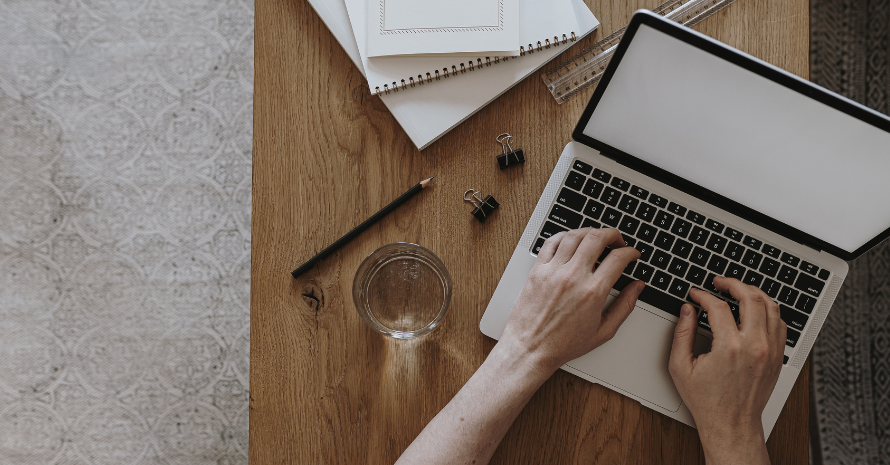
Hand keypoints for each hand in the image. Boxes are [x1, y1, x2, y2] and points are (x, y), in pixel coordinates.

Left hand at [499, 228, 644, 375]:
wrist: (531, 348)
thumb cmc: (563, 344)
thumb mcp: (604, 331)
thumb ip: (625, 306)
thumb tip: (637, 287)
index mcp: (592, 292)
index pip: (618, 258)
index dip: (630, 252)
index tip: (632, 254)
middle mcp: (573, 277)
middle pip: (597, 238)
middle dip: (613, 234)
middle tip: (617, 241)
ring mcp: (553, 271)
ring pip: (574, 235)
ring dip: (590, 232)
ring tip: (596, 238)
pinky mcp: (537, 270)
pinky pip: (551, 242)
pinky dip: (564, 235)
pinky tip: (571, 240)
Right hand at [669, 276, 785, 464]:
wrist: (731, 424)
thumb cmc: (707, 401)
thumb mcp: (681, 367)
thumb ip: (682, 334)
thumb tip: (687, 310)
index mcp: (729, 348)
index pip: (718, 306)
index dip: (703, 295)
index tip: (695, 294)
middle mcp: (754, 346)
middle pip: (750, 297)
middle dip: (732, 284)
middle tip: (720, 282)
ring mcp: (770, 351)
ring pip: (770, 306)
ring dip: (753, 293)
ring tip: (738, 290)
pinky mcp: (778, 356)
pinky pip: (780, 323)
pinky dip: (768, 310)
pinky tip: (755, 309)